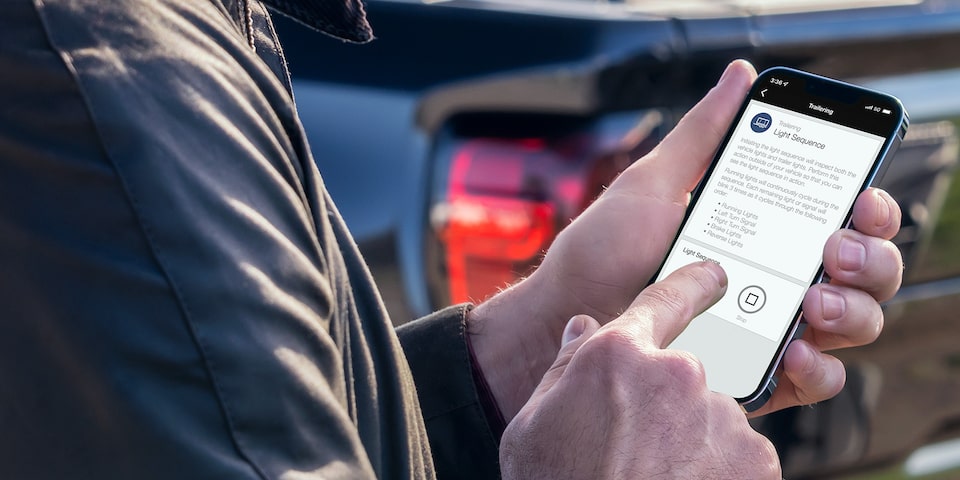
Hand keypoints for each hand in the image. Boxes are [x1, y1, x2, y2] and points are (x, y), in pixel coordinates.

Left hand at [468, 59, 902, 420]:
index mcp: (764, 231)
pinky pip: (814, 381)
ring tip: (812, 301)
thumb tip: (741, 76)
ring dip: (853, 310)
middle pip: (864, 271)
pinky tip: (791, 351)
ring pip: (854, 325)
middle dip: (870, 259)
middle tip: (833, 251)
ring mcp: (770, 329)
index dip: (870, 209)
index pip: (843, 218)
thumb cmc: (602, 250)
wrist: (561, 318)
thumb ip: (702, 136)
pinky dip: (817, 369)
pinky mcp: (755, 376)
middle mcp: (778, 280)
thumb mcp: (653, 184)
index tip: (861, 198)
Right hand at [500, 262, 781, 479]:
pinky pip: (740, 454)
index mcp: (619, 355)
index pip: (664, 300)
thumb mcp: (532, 425)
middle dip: (664, 404)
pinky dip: (720, 471)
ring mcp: (720, 418)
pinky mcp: (754, 461)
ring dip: (692, 440)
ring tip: (656, 475)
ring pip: (711, 418)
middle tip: (635, 447)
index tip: (713, 276)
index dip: (691, 284)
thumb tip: (583, 327)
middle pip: (681, 375)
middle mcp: (677, 374)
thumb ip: (565, 367)